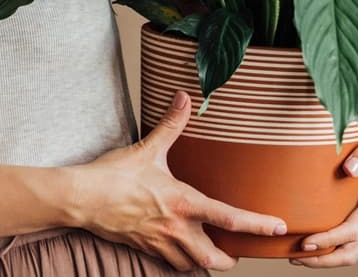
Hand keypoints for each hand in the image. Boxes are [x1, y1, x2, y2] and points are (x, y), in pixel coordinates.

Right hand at [67, 90, 287, 271]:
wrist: (80, 198)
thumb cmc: (113, 174)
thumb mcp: (147, 148)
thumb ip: (171, 124)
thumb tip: (184, 96)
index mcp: (183, 202)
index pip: (229, 218)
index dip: (257, 224)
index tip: (276, 227)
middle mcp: (175, 227)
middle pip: (214, 258)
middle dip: (229, 260)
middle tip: (238, 254)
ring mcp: (159, 241)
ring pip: (191, 265)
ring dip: (204, 262)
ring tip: (211, 253)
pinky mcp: (143, 247)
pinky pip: (167, 262)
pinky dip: (179, 260)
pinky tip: (180, 250)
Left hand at [290, 89, 357, 267]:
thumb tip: (350, 169)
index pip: (354, 229)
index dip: (329, 240)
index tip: (305, 243)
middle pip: (353, 250)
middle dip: (324, 259)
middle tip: (293, 257)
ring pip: (352, 250)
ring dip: (326, 257)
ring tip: (296, 256)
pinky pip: (350, 239)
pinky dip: (331, 247)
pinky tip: (309, 242)